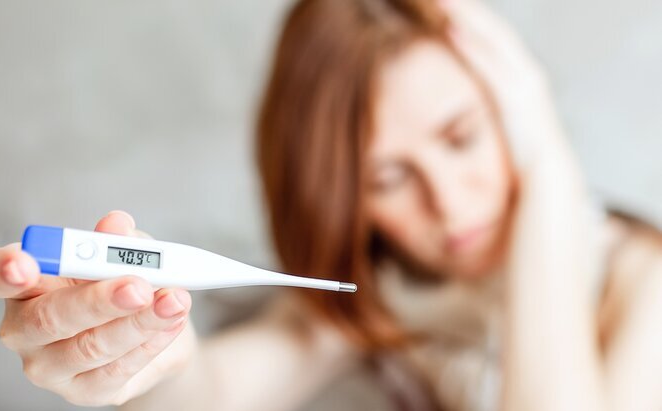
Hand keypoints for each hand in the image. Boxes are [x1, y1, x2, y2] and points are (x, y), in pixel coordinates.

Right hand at [0, 211, 195, 405]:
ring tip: (174, 301)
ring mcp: (48, 366)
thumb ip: (119, 241)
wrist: (154, 334)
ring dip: (139, 323)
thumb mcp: (127, 254)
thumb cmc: (125, 284)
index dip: (2, 269)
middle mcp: (22, 327)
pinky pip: (115, 370)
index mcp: (22, 282)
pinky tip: (172, 323)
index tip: (24, 263)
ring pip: (89, 346)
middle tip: (139, 286)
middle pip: (48, 317)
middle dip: (98, 300)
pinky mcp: (82, 391)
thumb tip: (116, 225)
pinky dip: (149, 344)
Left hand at [443, 0, 600, 293]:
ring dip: (478, 32)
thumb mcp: (503, 232)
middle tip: (445, 1)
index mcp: (535, 162)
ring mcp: (550, 149)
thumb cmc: (525, 281)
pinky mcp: (542, 156)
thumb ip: (490, 207)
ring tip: (445, 1)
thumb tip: (463, 207)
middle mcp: (547, 146)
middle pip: (514, 72)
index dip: (480, 59)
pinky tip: (452, 31)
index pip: (506, 95)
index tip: (448, 31)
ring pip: (515, 72)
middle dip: (481, 33)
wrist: (552, 308)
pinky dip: (482, 60)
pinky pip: (509, 95)